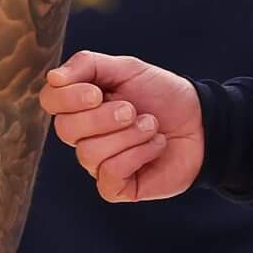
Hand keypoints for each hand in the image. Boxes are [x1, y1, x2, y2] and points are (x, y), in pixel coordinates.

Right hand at [40, 52, 203, 202]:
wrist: (201, 121)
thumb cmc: (162, 95)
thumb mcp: (127, 69)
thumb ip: (88, 65)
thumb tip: (53, 78)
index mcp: (81, 105)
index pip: (50, 102)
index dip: (68, 98)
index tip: (97, 92)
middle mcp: (84, 136)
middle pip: (65, 129)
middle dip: (104, 116)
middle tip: (132, 109)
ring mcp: (98, 164)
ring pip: (90, 153)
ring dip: (129, 135)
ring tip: (151, 126)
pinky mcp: (117, 187)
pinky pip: (110, 175)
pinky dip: (137, 155)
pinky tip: (155, 146)